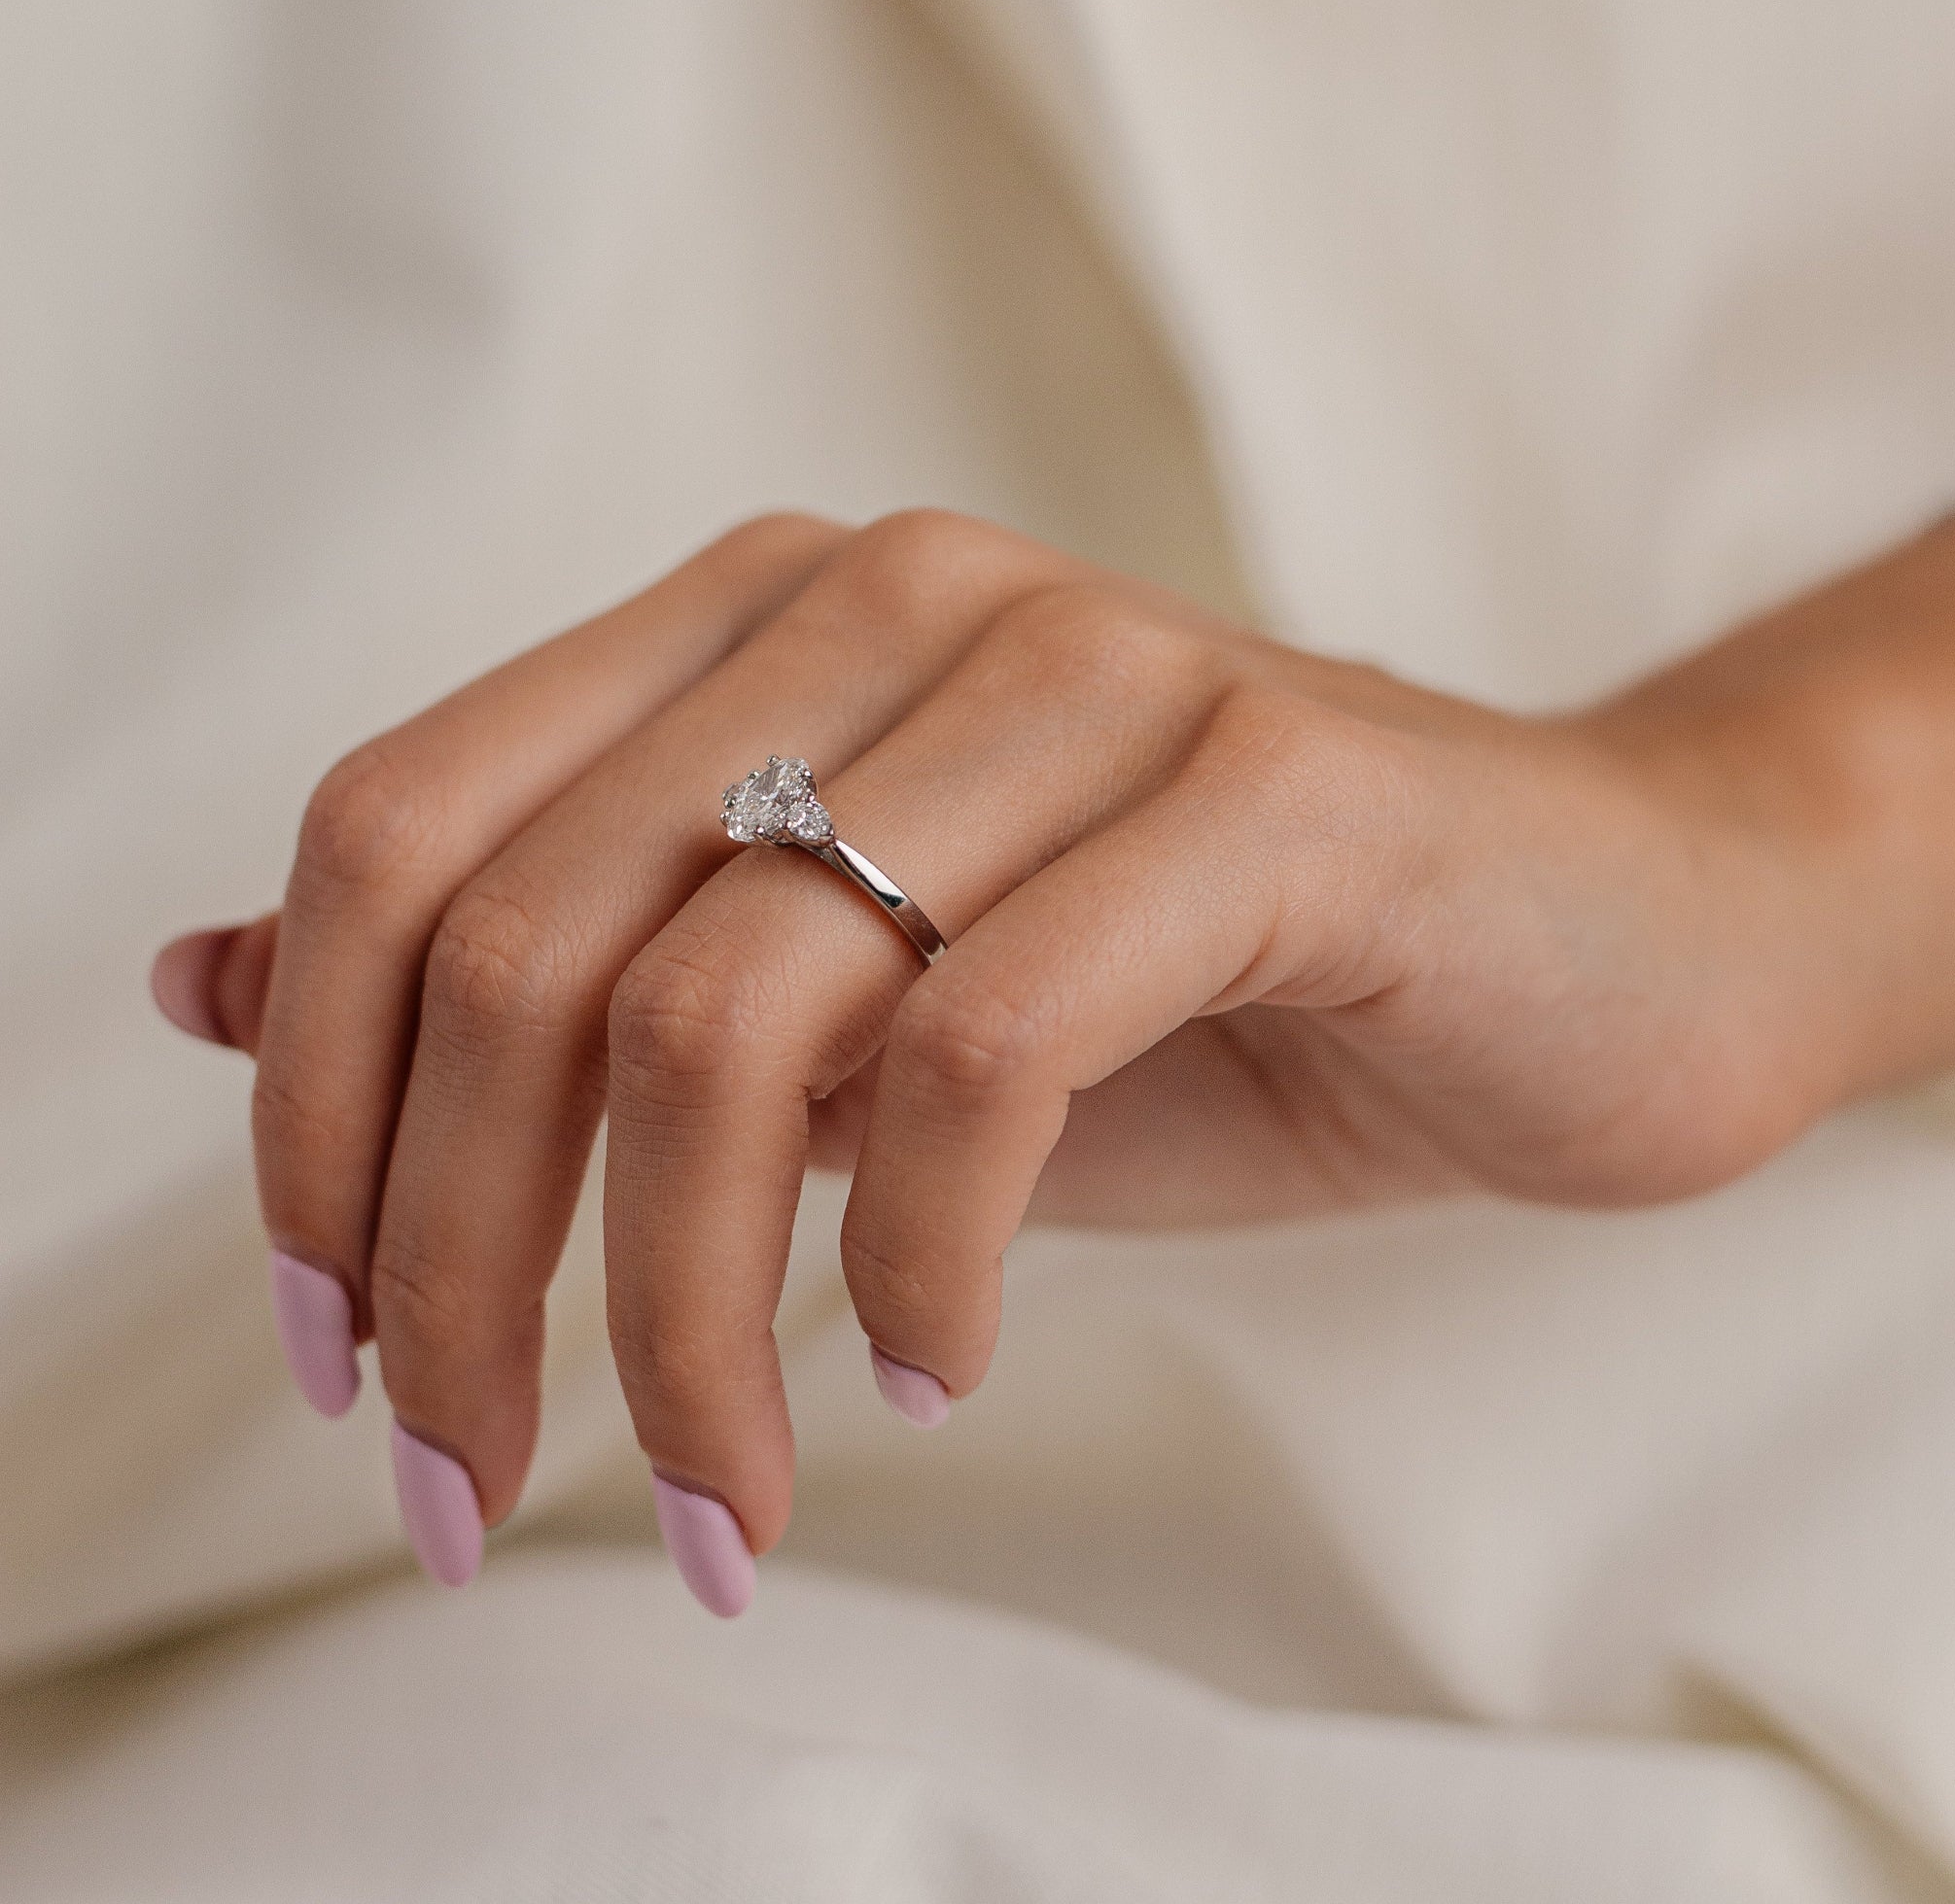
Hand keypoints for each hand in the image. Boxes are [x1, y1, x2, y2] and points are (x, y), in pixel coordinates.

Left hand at [152, 508, 1954, 1609]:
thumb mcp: (854, 999)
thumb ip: (578, 981)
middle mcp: (888, 598)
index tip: (345, 1359)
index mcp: (755, 618)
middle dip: (461, 1266)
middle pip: (531, 943)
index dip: (316, 1111)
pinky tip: (947, 1366)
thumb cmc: (1218, 988)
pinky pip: (987, 1047)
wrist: (1604, 935)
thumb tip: (211, 994)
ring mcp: (1083, 668)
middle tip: (482, 1491)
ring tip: (724, 1494)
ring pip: (732, 1009)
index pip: (402, 832)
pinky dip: (924, 1259)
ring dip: (683, 1317)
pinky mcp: (1268, 787)